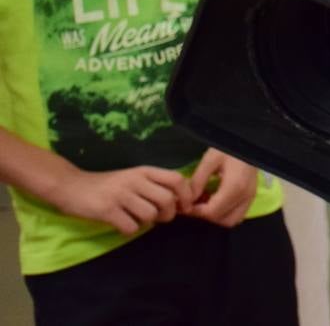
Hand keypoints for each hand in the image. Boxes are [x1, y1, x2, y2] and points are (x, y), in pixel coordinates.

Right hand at [52, 166, 192, 235]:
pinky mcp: (106, 210)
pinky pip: (130, 227)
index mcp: (144, 171)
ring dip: (147, 222)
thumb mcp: (133, 178)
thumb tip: (181, 202)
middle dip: (168, 214)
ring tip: (136, 219)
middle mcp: (135, 180)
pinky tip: (122, 225)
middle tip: (158, 218)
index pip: (177, 179)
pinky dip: (129, 230)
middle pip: (167, 199)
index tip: (184, 207)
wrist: (70, 186)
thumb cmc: (107, 185)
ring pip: (150, 215)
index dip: (186, 195)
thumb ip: (154, 186)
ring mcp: (120, 194)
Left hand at [184, 149, 258, 227]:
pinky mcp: (252, 196)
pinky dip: (226, 213)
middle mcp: (245, 196)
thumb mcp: (210, 159)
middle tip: (195, 204)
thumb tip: (187, 200)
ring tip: (206, 202)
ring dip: (217, 216)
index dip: (196, 212)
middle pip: (222, 220)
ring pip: (232, 220)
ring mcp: (250, 197)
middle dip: (206, 216)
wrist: (247, 143)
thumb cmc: (229, 148)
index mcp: (234, 187)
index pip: (212, 212)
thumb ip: (198, 181)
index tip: (186, 204)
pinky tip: (217, 201)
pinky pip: (238, 215)